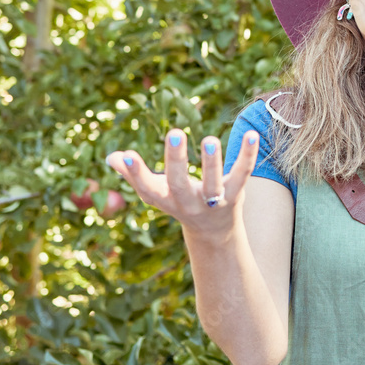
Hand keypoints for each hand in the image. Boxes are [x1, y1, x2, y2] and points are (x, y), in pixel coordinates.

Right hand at [105, 127, 259, 238]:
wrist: (213, 232)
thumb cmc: (180, 202)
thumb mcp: (157, 192)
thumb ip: (134, 175)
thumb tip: (112, 157)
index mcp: (165, 200)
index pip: (147, 189)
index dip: (136, 173)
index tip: (127, 154)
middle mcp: (188, 203)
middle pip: (180, 183)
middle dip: (176, 160)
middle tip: (175, 132)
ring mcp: (213, 201)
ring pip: (213, 183)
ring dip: (211, 162)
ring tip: (209, 139)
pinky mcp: (235, 193)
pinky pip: (242, 173)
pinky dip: (247, 155)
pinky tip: (252, 135)